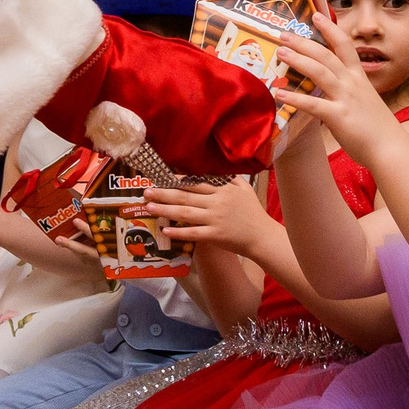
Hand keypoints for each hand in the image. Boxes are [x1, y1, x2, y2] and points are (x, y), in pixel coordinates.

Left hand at [146, 179, 277, 261]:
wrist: (262, 237)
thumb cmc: (253, 213)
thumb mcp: (245, 190)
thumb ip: (231, 179)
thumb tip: (217, 171)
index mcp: (222, 190)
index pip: (195, 182)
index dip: (176, 180)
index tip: (160, 178)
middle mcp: (216, 203)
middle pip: (185, 196)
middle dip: (164, 193)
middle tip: (145, 191)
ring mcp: (215, 219)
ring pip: (185, 213)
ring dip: (165, 210)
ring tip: (149, 207)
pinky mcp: (215, 236)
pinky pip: (193, 233)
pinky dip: (179, 231)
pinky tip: (165, 230)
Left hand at [269, 12, 402, 161]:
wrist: (391, 149)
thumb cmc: (378, 128)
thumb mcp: (365, 101)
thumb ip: (349, 91)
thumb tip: (332, 88)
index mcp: (359, 77)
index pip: (344, 45)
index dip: (330, 29)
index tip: (316, 15)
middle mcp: (352, 83)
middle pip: (326, 55)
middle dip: (304, 42)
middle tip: (284, 34)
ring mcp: (345, 98)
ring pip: (319, 72)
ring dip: (298, 60)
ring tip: (280, 53)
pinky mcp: (338, 117)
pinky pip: (312, 104)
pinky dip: (294, 98)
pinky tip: (279, 95)